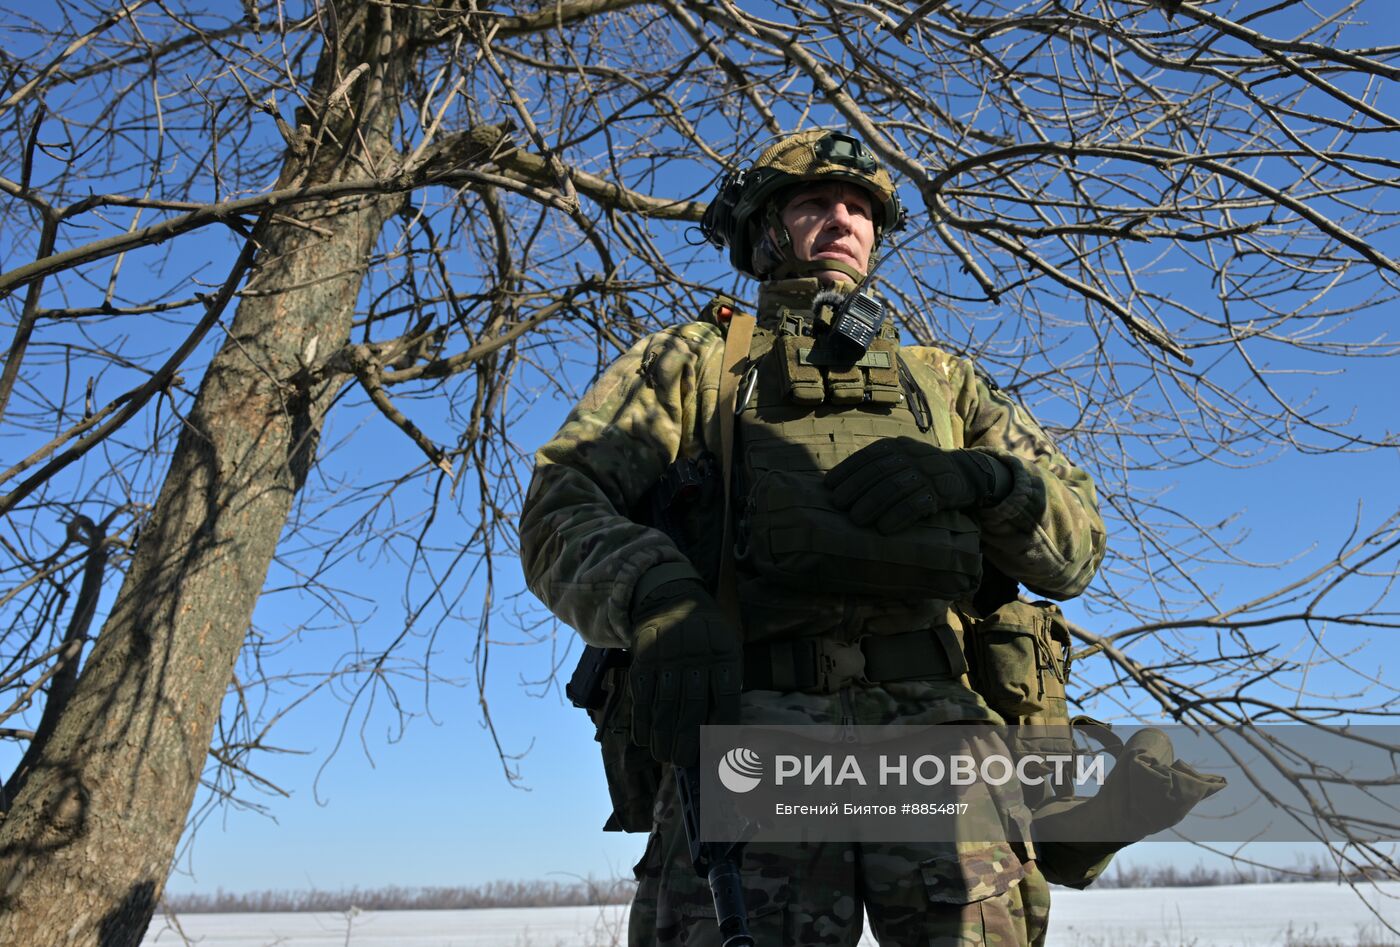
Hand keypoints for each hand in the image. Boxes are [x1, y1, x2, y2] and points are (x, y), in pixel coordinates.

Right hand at [628, 578, 741, 765]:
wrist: (671, 598)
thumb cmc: (706, 635)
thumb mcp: (726, 648)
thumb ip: (725, 683)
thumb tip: (725, 732)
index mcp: (723, 654)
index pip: (725, 697)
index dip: (721, 728)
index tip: (715, 751)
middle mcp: (696, 655)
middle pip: (692, 705)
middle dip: (686, 739)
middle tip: (683, 761)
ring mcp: (668, 656)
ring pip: (664, 704)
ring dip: (662, 735)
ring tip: (664, 756)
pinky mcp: (644, 658)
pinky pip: (642, 694)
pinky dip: (642, 720)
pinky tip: (644, 738)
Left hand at [825, 437, 1008, 533]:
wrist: (965, 473)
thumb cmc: (922, 471)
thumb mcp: (902, 460)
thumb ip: (878, 467)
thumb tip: (840, 485)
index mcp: (898, 446)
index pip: (869, 456)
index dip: (847, 470)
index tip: (829, 486)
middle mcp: (912, 456)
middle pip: (879, 471)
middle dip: (855, 488)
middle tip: (838, 505)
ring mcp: (928, 473)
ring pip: (896, 487)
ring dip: (873, 504)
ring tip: (856, 519)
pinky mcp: (942, 492)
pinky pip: (917, 504)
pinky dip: (898, 516)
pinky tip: (884, 528)